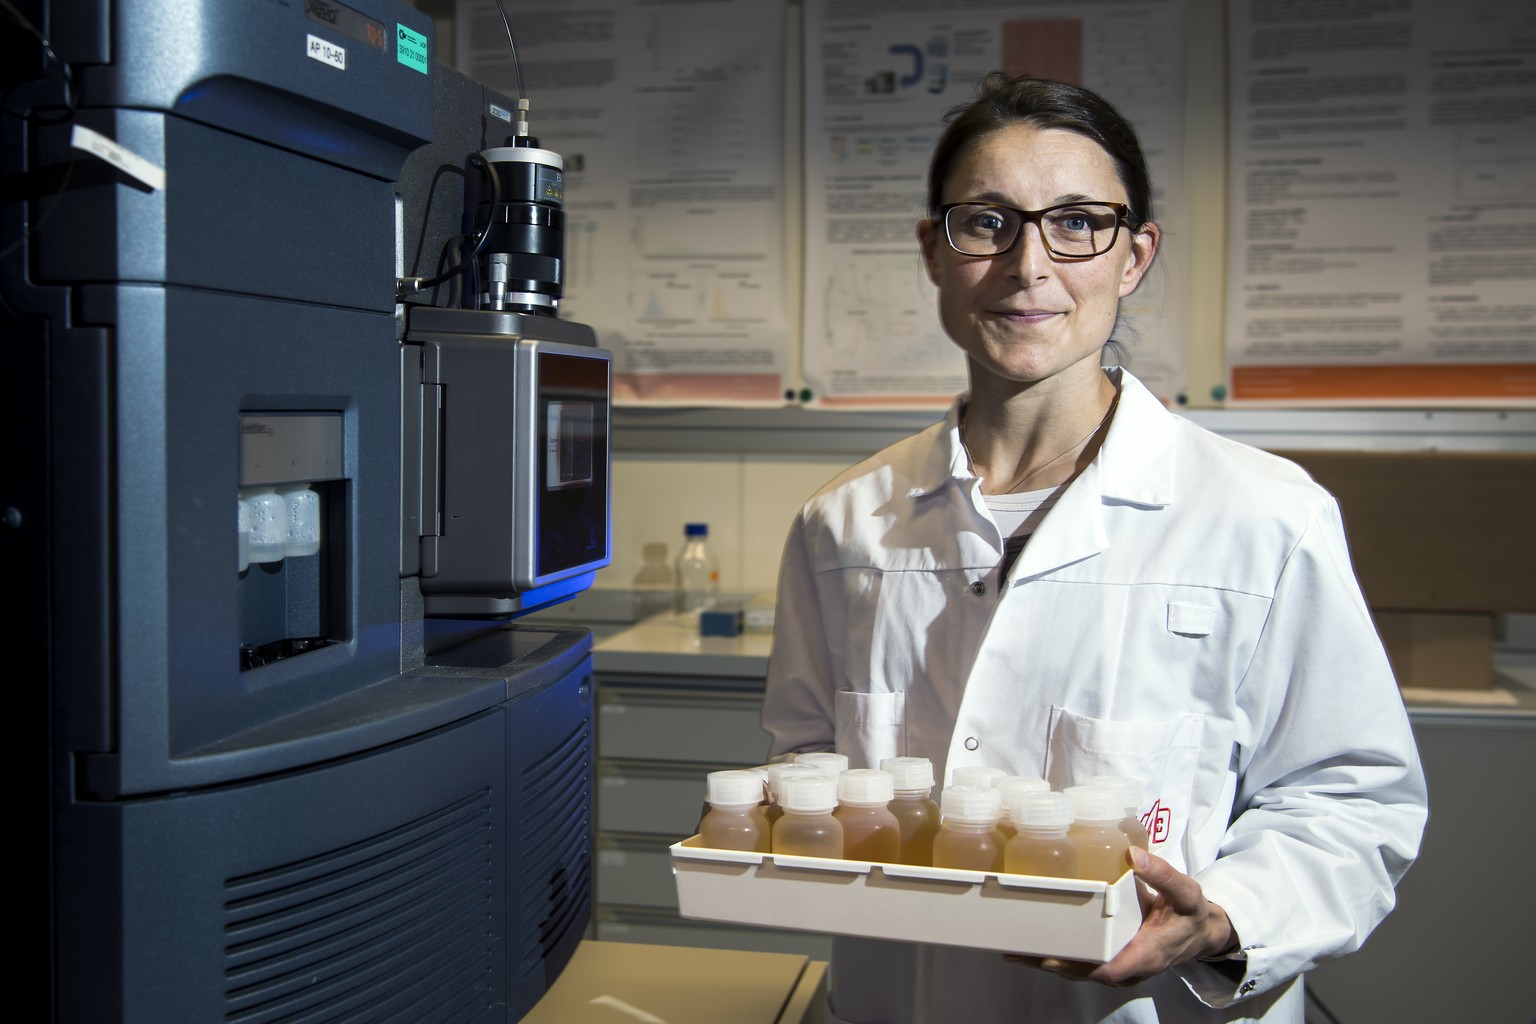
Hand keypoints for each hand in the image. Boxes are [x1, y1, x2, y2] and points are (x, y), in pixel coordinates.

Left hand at [1007, 846, 1235, 986]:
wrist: (1200, 933)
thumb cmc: (1191, 914)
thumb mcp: (1186, 892)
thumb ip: (1163, 874)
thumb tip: (1134, 855)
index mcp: (1147, 953)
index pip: (1110, 969)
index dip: (1080, 966)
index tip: (1052, 957)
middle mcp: (1131, 967)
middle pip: (1086, 973)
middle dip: (1052, 964)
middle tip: (1019, 951)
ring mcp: (1122, 967)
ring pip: (1081, 971)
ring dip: (1050, 964)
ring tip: (1016, 952)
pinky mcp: (1115, 959)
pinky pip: (1085, 964)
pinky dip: (1061, 958)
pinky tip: (1036, 949)